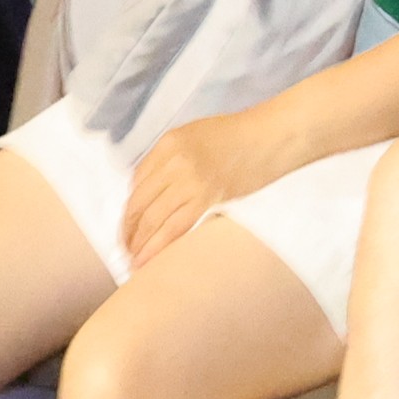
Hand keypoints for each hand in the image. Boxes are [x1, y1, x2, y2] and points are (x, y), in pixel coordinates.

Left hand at [116, 104, 296, 269]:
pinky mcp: (208, 200)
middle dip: (128, 232)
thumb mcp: (194, 136)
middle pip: (139, 204)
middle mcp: (174, 161)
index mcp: (168, 143)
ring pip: (152, 221)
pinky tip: (149, 261)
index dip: (128, 210)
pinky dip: (157, 248)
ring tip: (135, 262)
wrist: (272, 137)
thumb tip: (151, 194)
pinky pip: (174, 230)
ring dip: (139, 245)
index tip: (127, 227)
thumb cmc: (238, 136)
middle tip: (125, 250)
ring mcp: (190, 181)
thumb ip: (170, 160)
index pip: (136, 183)